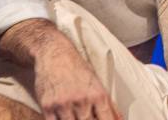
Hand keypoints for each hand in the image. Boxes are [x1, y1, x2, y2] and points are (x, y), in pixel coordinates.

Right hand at [0, 19, 121, 119]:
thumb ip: (108, 104)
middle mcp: (82, 100)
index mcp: (98, 94)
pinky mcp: (47, 106)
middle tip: (86, 117)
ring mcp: (63, 104)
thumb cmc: (77, 68)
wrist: (54, 53)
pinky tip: (63, 117)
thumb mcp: (97, 83)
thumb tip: (119, 119)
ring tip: (76, 116)